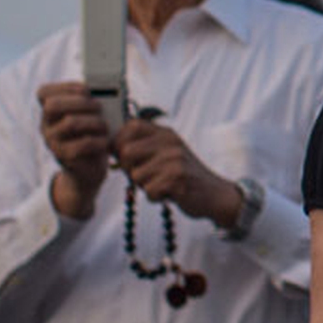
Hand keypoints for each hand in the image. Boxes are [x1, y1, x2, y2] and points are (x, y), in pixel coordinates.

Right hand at [37, 82, 110, 218]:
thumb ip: (92, 102)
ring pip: (70, 123)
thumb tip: (108, 88)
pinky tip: (106, 141)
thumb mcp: (90, 116)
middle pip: (52, 105)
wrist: (88, 169)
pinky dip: (98, 140)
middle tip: (99, 107)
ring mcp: (53, 142)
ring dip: (94, 121)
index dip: (66, 87)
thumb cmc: (92, 135)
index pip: (44, 92)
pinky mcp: (65, 158)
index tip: (86, 90)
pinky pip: (81, 145)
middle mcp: (46, 126)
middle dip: (80, 102)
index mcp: (51, 112)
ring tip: (105, 125)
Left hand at [113, 118, 240, 227]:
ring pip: (136, 175)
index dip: (119, 141)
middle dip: (129, 169)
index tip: (125, 156)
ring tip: (161, 184)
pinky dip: (155, 197)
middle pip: (126, 152)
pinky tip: (169, 193)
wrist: (214, 193)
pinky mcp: (178, 178)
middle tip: (144, 176)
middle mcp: (170, 142)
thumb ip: (143, 146)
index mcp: (166, 133)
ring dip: (144, 186)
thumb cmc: (183, 175)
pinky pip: (149, 191)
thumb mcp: (166, 153)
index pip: (131, 126)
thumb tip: (109, 146)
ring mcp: (175, 159)